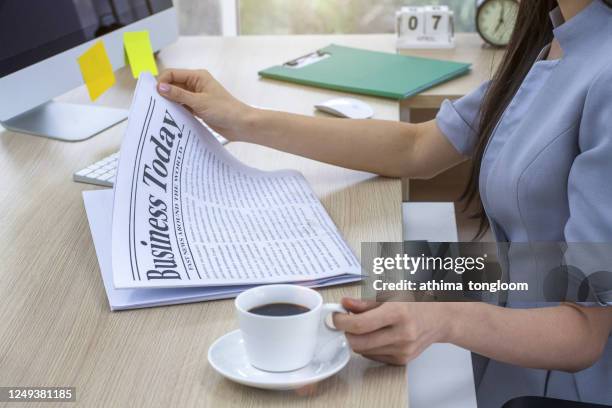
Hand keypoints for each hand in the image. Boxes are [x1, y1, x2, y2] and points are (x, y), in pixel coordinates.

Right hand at [157, 69, 253, 140]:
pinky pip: (182, 105)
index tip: (154, 94)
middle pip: (173, 84)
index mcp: (197, 76)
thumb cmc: (224, 110)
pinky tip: (170, 116)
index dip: (162, 81)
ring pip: (176, 96)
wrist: (240, 124)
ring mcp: (196, 96)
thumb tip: (159, 87)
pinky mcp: (197, 107)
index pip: (172, 74)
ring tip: (160, 111)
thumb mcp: (199, 102)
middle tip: (154, 103)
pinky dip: (176, 109)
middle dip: (163, 92)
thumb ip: (178, 94)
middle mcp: (195, 84)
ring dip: (169, 102)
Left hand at [332, 298, 453, 364]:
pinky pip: (374, 356)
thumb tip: (345, 303)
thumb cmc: (417, 302)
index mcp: (398, 313)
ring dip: (357, 339)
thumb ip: (365, 302)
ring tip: (364, 325)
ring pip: (363, 351)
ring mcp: (403, 350)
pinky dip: (369, 346)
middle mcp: (402, 334)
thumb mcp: (392, 293)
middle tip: (344, 322)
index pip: (361, 324)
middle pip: (359, 342)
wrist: (441, 318)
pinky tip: (377, 334)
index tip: (336, 316)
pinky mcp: (402, 360)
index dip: (342, 321)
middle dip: (346, 332)